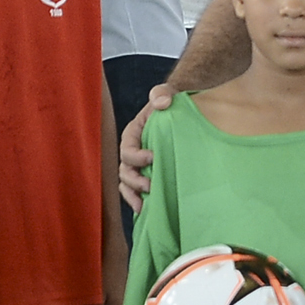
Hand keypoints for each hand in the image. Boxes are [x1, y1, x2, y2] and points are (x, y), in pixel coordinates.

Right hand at [118, 85, 171, 210]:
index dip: (136, 155)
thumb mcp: (166, 94)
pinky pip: (135, 190)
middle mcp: (132, 151)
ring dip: (133, 195)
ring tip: (144, 205)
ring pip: (126, 183)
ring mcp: (138, 165)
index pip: (127, 147)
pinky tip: (146, 210)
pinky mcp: (147, 174)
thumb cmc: (171, 104)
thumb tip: (162, 103)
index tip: (153, 157)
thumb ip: (162, 94)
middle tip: (150, 185)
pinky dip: (137, 200)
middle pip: (124, 169)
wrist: (180, 115)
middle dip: (134, 180)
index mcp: (133, 133)